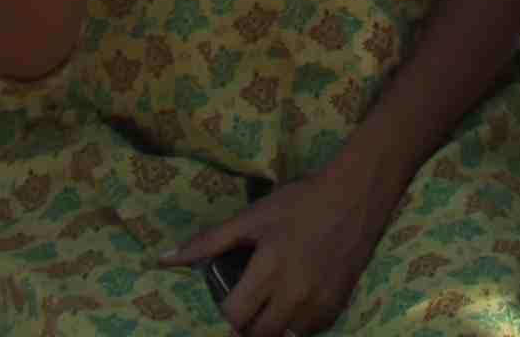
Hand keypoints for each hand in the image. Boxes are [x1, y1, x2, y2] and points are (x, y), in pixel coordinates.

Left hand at [175, 163, 401, 336]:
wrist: (355, 197)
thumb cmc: (300, 202)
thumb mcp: (252, 217)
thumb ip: (208, 242)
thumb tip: (164, 259)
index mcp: (269, 270)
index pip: (234, 317)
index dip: (226, 311)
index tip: (229, 299)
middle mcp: (295, 295)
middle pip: (258, 335)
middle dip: (246, 325)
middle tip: (246, 305)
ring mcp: (319, 305)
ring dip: (272, 327)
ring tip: (269, 306)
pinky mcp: (337, 307)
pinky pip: (308, 332)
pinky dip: (296, 325)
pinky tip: (293, 303)